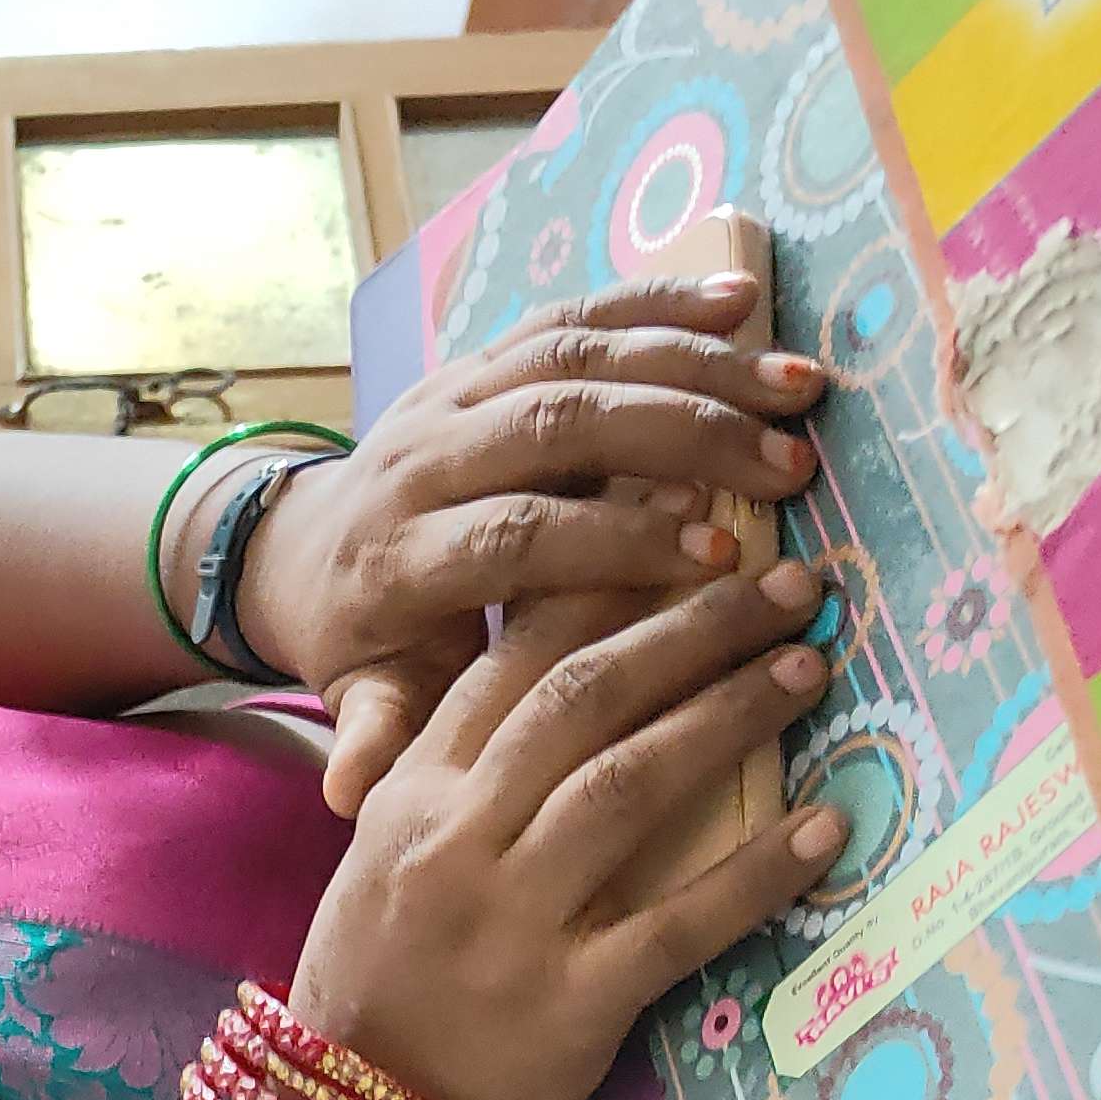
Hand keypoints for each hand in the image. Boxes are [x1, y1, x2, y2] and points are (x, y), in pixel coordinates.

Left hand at [232, 273, 827, 814]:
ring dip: (694, 365)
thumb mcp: (365, 696)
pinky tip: (745, 303)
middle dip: (680, 439)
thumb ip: (373, 730)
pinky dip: (658, 302)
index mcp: (398, 554)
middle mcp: (419, 459)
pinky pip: (571, 315)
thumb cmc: (364, 642)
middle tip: (787, 470)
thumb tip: (354, 797)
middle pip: (556, 424)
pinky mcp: (478, 358)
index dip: (615, 539)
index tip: (716, 560)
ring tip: (797, 393)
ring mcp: (449, 396)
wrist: (303, 553)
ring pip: (574, 357)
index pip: (513, 534)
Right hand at [286, 560, 847, 1099]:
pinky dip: (755, 872)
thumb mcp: (388, 854)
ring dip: (729, 715)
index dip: (611, 585)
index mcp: (412, 795)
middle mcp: (456, 842)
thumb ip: (459, 769)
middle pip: (585, 701)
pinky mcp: (568, 1003)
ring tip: (808, 668)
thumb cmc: (381, 977)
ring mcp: (511, 923)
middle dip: (694, 629)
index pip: (515, 660)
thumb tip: (568, 667)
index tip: (695, 536)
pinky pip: (678, 924)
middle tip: (787, 588)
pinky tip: (823, 828)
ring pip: (630, 786)